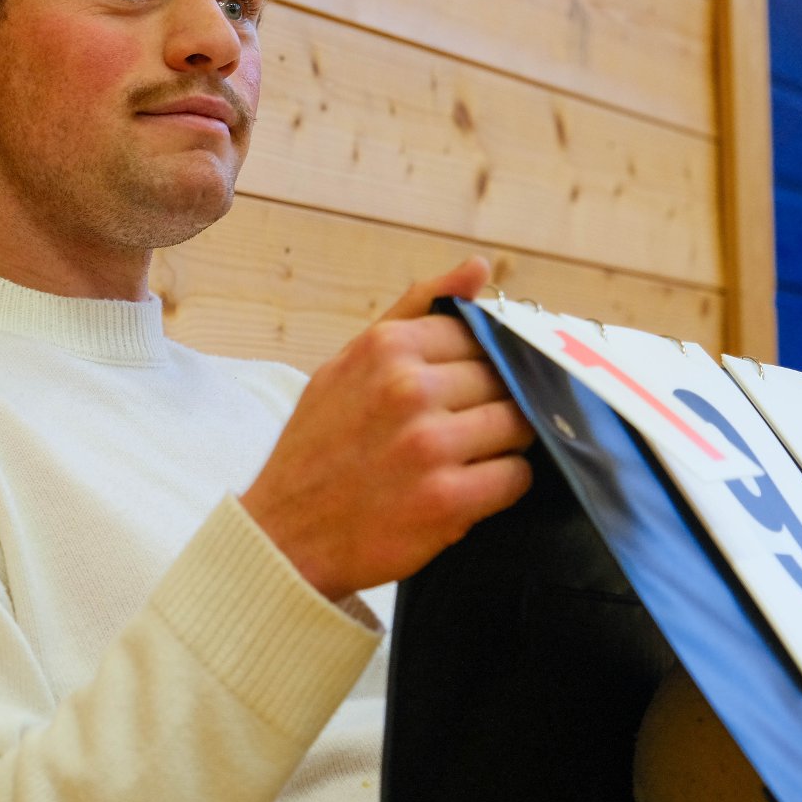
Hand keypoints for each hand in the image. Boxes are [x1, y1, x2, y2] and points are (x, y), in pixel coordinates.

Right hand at [240, 257, 535, 599]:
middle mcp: (409, 390)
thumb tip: (480, 266)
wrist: (283, 535)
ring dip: (501, 445)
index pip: (478, 336)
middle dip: (491, 404)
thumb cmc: (320, 446)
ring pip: (517, 425)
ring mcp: (430, 446)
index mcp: (387, 348)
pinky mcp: (447, 501)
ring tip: (464, 459)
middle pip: (502, 380)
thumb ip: (415, 310)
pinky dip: (502, 484)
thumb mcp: (349, 363)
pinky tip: (468, 488)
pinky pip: (515, 477)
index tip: (461, 390)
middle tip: (460, 430)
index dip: (476, 365)